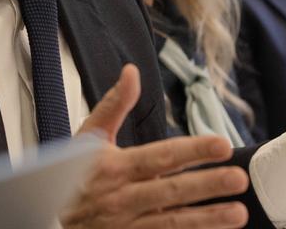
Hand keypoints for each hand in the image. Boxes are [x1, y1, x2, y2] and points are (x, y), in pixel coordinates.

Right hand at [62, 64, 249, 228]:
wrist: (47, 217)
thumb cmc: (69, 176)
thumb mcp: (87, 137)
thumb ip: (113, 104)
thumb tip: (131, 73)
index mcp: (114, 167)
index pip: (160, 156)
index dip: (192, 150)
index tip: (220, 145)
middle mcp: (123, 198)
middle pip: (172, 191)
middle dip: (207, 185)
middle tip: (237, 177)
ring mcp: (128, 225)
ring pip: (174, 222)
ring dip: (208, 219)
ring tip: (238, 213)